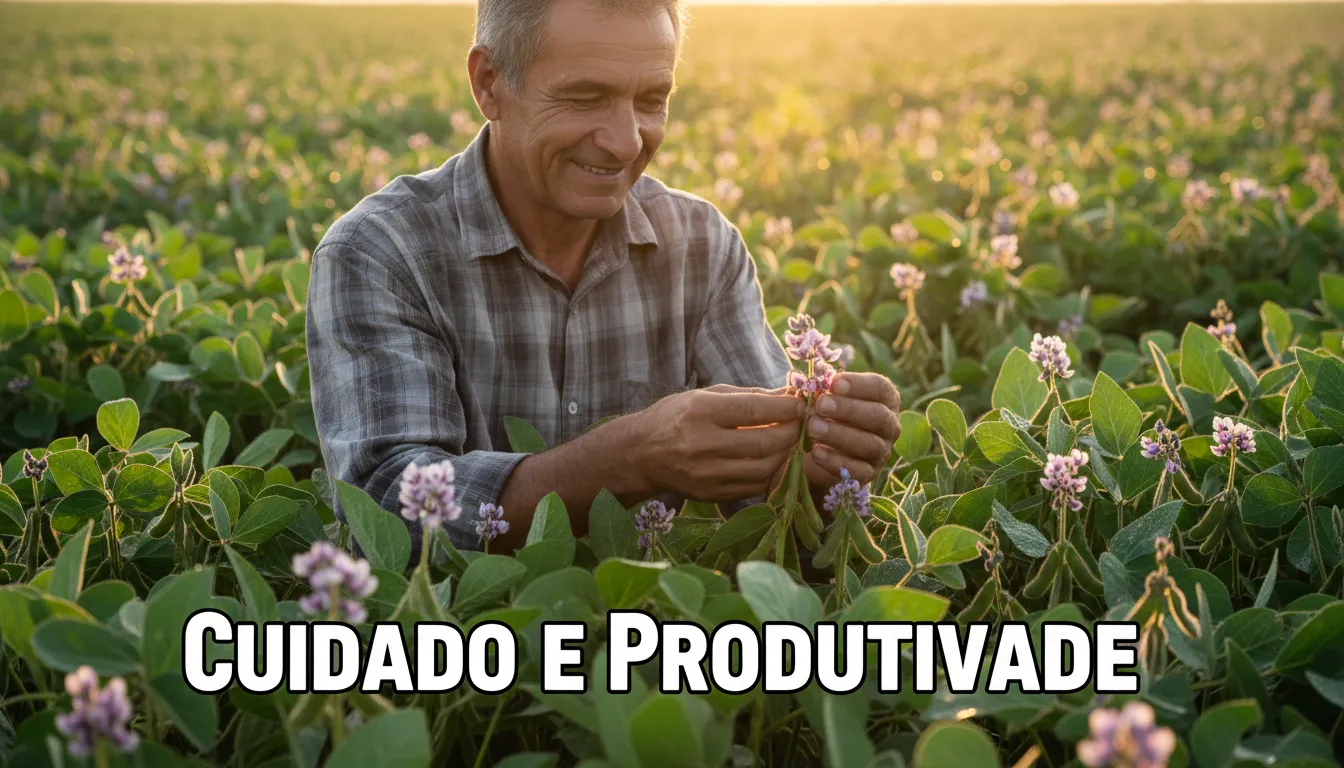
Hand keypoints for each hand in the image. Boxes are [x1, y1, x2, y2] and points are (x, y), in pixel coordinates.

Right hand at [636, 387, 804, 500]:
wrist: (641, 454)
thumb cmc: (676, 417)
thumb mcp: (705, 396)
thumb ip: (748, 396)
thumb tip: (789, 395)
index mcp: (700, 412)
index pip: (754, 410)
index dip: (786, 407)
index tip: (800, 403)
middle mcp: (702, 445)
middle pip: (764, 443)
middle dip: (791, 431)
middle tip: (800, 423)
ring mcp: (706, 474)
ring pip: (764, 468)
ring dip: (784, 453)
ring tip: (786, 440)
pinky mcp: (711, 494)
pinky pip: (754, 486)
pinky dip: (769, 471)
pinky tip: (769, 458)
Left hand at [802, 372, 900, 486]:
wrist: (818, 452)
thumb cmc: (824, 414)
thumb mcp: (823, 398)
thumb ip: (822, 390)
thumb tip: (811, 383)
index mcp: (884, 399)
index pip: (880, 388)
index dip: (858, 385)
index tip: (834, 383)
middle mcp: (889, 425)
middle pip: (878, 416)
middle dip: (849, 410)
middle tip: (821, 405)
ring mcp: (882, 451)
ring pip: (869, 444)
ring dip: (840, 435)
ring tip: (813, 428)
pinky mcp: (869, 474)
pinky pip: (858, 470)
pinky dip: (836, 461)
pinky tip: (816, 452)